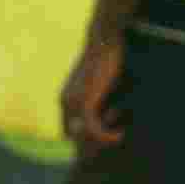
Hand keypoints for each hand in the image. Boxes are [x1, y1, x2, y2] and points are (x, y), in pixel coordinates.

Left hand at [62, 31, 126, 151]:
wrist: (103, 41)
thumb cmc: (106, 60)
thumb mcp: (100, 85)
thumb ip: (99, 102)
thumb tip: (109, 118)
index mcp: (65, 99)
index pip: (68, 132)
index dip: (87, 137)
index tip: (108, 130)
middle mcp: (64, 103)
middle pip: (72, 138)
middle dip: (93, 142)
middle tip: (113, 135)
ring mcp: (72, 103)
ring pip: (84, 136)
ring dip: (103, 138)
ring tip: (118, 132)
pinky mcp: (85, 102)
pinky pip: (94, 130)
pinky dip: (107, 136)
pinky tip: (120, 133)